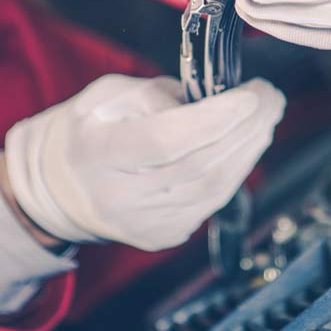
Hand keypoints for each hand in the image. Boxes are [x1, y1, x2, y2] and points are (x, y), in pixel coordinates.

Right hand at [2, 74, 285, 250]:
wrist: (59, 188)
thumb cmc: (87, 130)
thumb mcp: (106, 94)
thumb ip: (156, 94)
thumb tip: (213, 101)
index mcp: (97, 154)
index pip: (164, 141)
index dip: (214, 119)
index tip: (250, 94)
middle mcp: (119, 198)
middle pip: (200, 166)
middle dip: (246, 128)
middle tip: (272, 97)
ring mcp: (143, 224)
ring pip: (214, 189)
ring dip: (250, 149)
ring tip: (268, 117)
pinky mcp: (162, 236)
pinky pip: (212, 203)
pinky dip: (237, 170)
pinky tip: (248, 144)